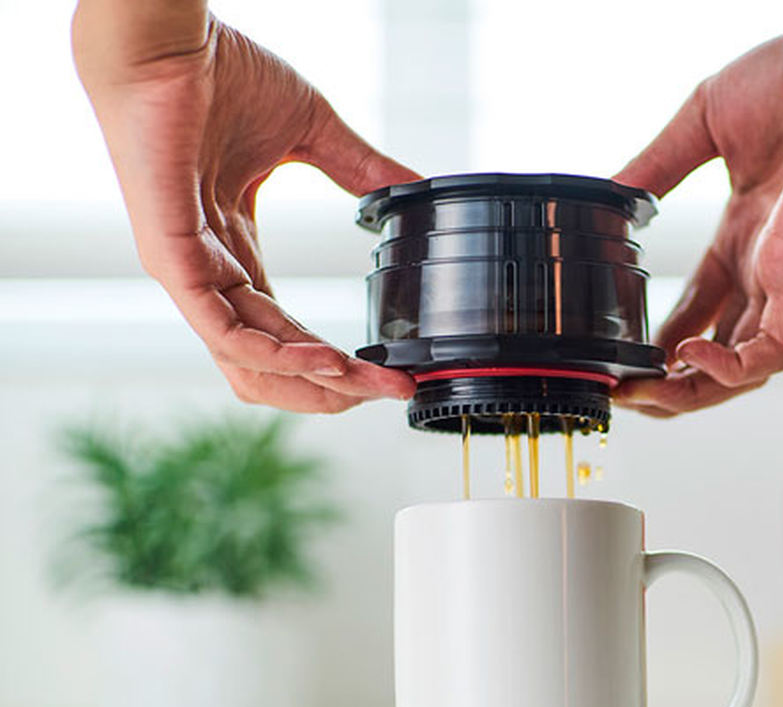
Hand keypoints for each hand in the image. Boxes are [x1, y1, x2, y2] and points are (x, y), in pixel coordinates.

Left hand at [73, 8, 419, 411]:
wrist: (167, 36)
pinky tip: (326, 360)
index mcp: (233, 252)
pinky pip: (224, 330)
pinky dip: (277, 354)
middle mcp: (208, 272)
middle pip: (269, 363)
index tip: (394, 373)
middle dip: (334, 389)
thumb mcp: (313, 132)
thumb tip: (414, 189)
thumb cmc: (218, 73)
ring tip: (368, 384)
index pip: (285, 332)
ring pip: (247, 360)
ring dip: (313, 382)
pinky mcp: (170, 258)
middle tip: (391, 392)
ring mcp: (186, 270)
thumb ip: (361, 170)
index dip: (338, 362)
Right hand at [614, 12, 782, 416]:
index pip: (696, 310)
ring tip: (646, 393)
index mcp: (742, 235)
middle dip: (669, 383)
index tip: (619, 356)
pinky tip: (692, 357)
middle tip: (624, 392)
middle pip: (716, 352)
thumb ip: (656, 166)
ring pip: (746, 368)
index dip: (658, 341)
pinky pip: (776, 346)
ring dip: (694, 392)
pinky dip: (734, 367)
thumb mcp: (702, 122)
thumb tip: (609, 196)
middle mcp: (764, 265)